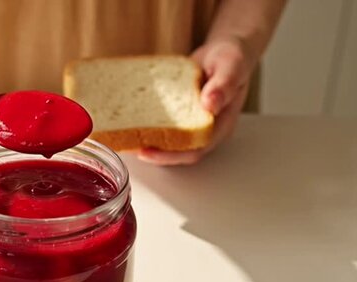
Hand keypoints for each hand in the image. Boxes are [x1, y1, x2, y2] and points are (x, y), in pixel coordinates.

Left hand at [138, 37, 254, 164]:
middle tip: (130, 147)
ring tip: (125, 139)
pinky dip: (148, 127)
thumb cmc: (231, 56)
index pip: (195, 149)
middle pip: (179, 152)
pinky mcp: (180, 115)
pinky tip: (129, 123)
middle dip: (154, 154)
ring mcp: (192, 123)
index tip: (147, 152)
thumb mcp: (230, 65)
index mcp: (220, 124)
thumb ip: (223, 85)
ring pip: (170, 142)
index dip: (171, 155)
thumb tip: (210, 104)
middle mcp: (206, 128)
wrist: (223, 49)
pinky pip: (164, 126)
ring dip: (148, 142)